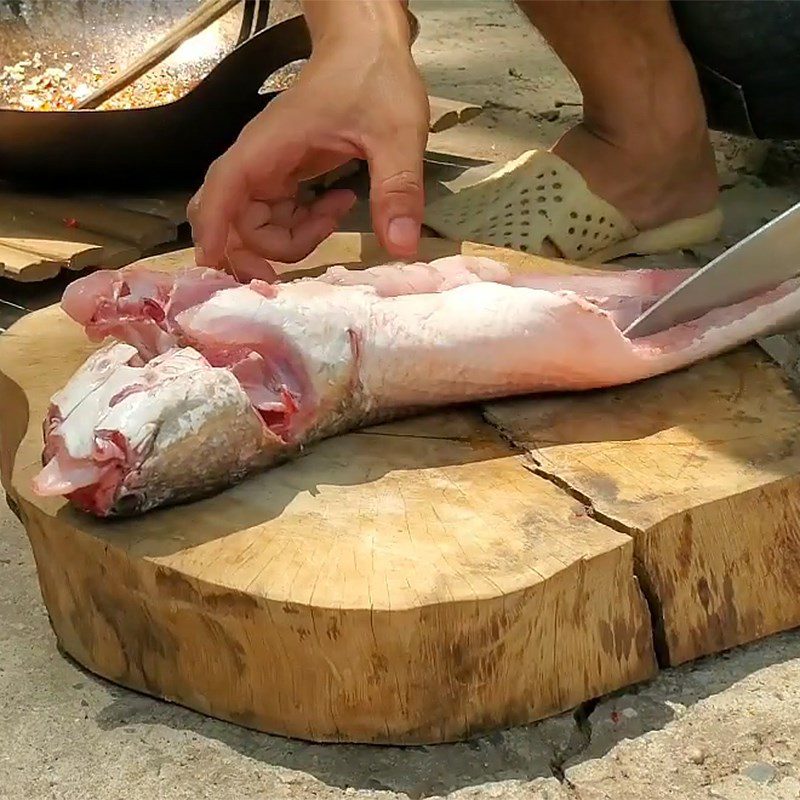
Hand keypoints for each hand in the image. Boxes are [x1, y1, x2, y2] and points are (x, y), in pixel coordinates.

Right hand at [188, 23, 429, 279]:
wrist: (369, 45)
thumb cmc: (375, 77)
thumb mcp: (397, 134)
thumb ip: (397, 188)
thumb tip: (400, 246)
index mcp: (271, 146)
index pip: (225, 189)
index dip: (214, 231)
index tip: (216, 269)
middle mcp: (260, 160)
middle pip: (234, 219)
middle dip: (261, 251)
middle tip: (297, 269)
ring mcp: (271, 169)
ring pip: (255, 223)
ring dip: (291, 239)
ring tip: (336, 216)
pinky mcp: (286, 175)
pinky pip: (278, 216)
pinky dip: (302, 226)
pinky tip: (337, 205)